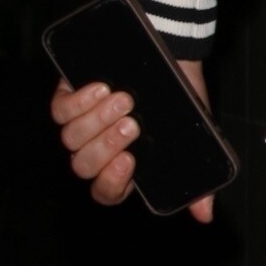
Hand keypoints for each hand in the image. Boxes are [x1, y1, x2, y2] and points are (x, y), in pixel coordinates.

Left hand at [51, 59, 218, 223]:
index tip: (129, 161)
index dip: (111, 183)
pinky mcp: (68, 97)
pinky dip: (79, 102)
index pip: (106, 191)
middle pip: (84, 166)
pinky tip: (101, 88)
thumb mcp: (196, 137)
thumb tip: (204, 216)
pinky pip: (60, 111)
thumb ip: (199, 180)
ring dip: (96, 120)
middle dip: (106, 146)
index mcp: (125, 165)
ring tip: (123, 99)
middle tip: (131, 124)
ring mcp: (81, 124)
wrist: (174, 50)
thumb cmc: (182, 97)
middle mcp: (99, 148)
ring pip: (71, 139)